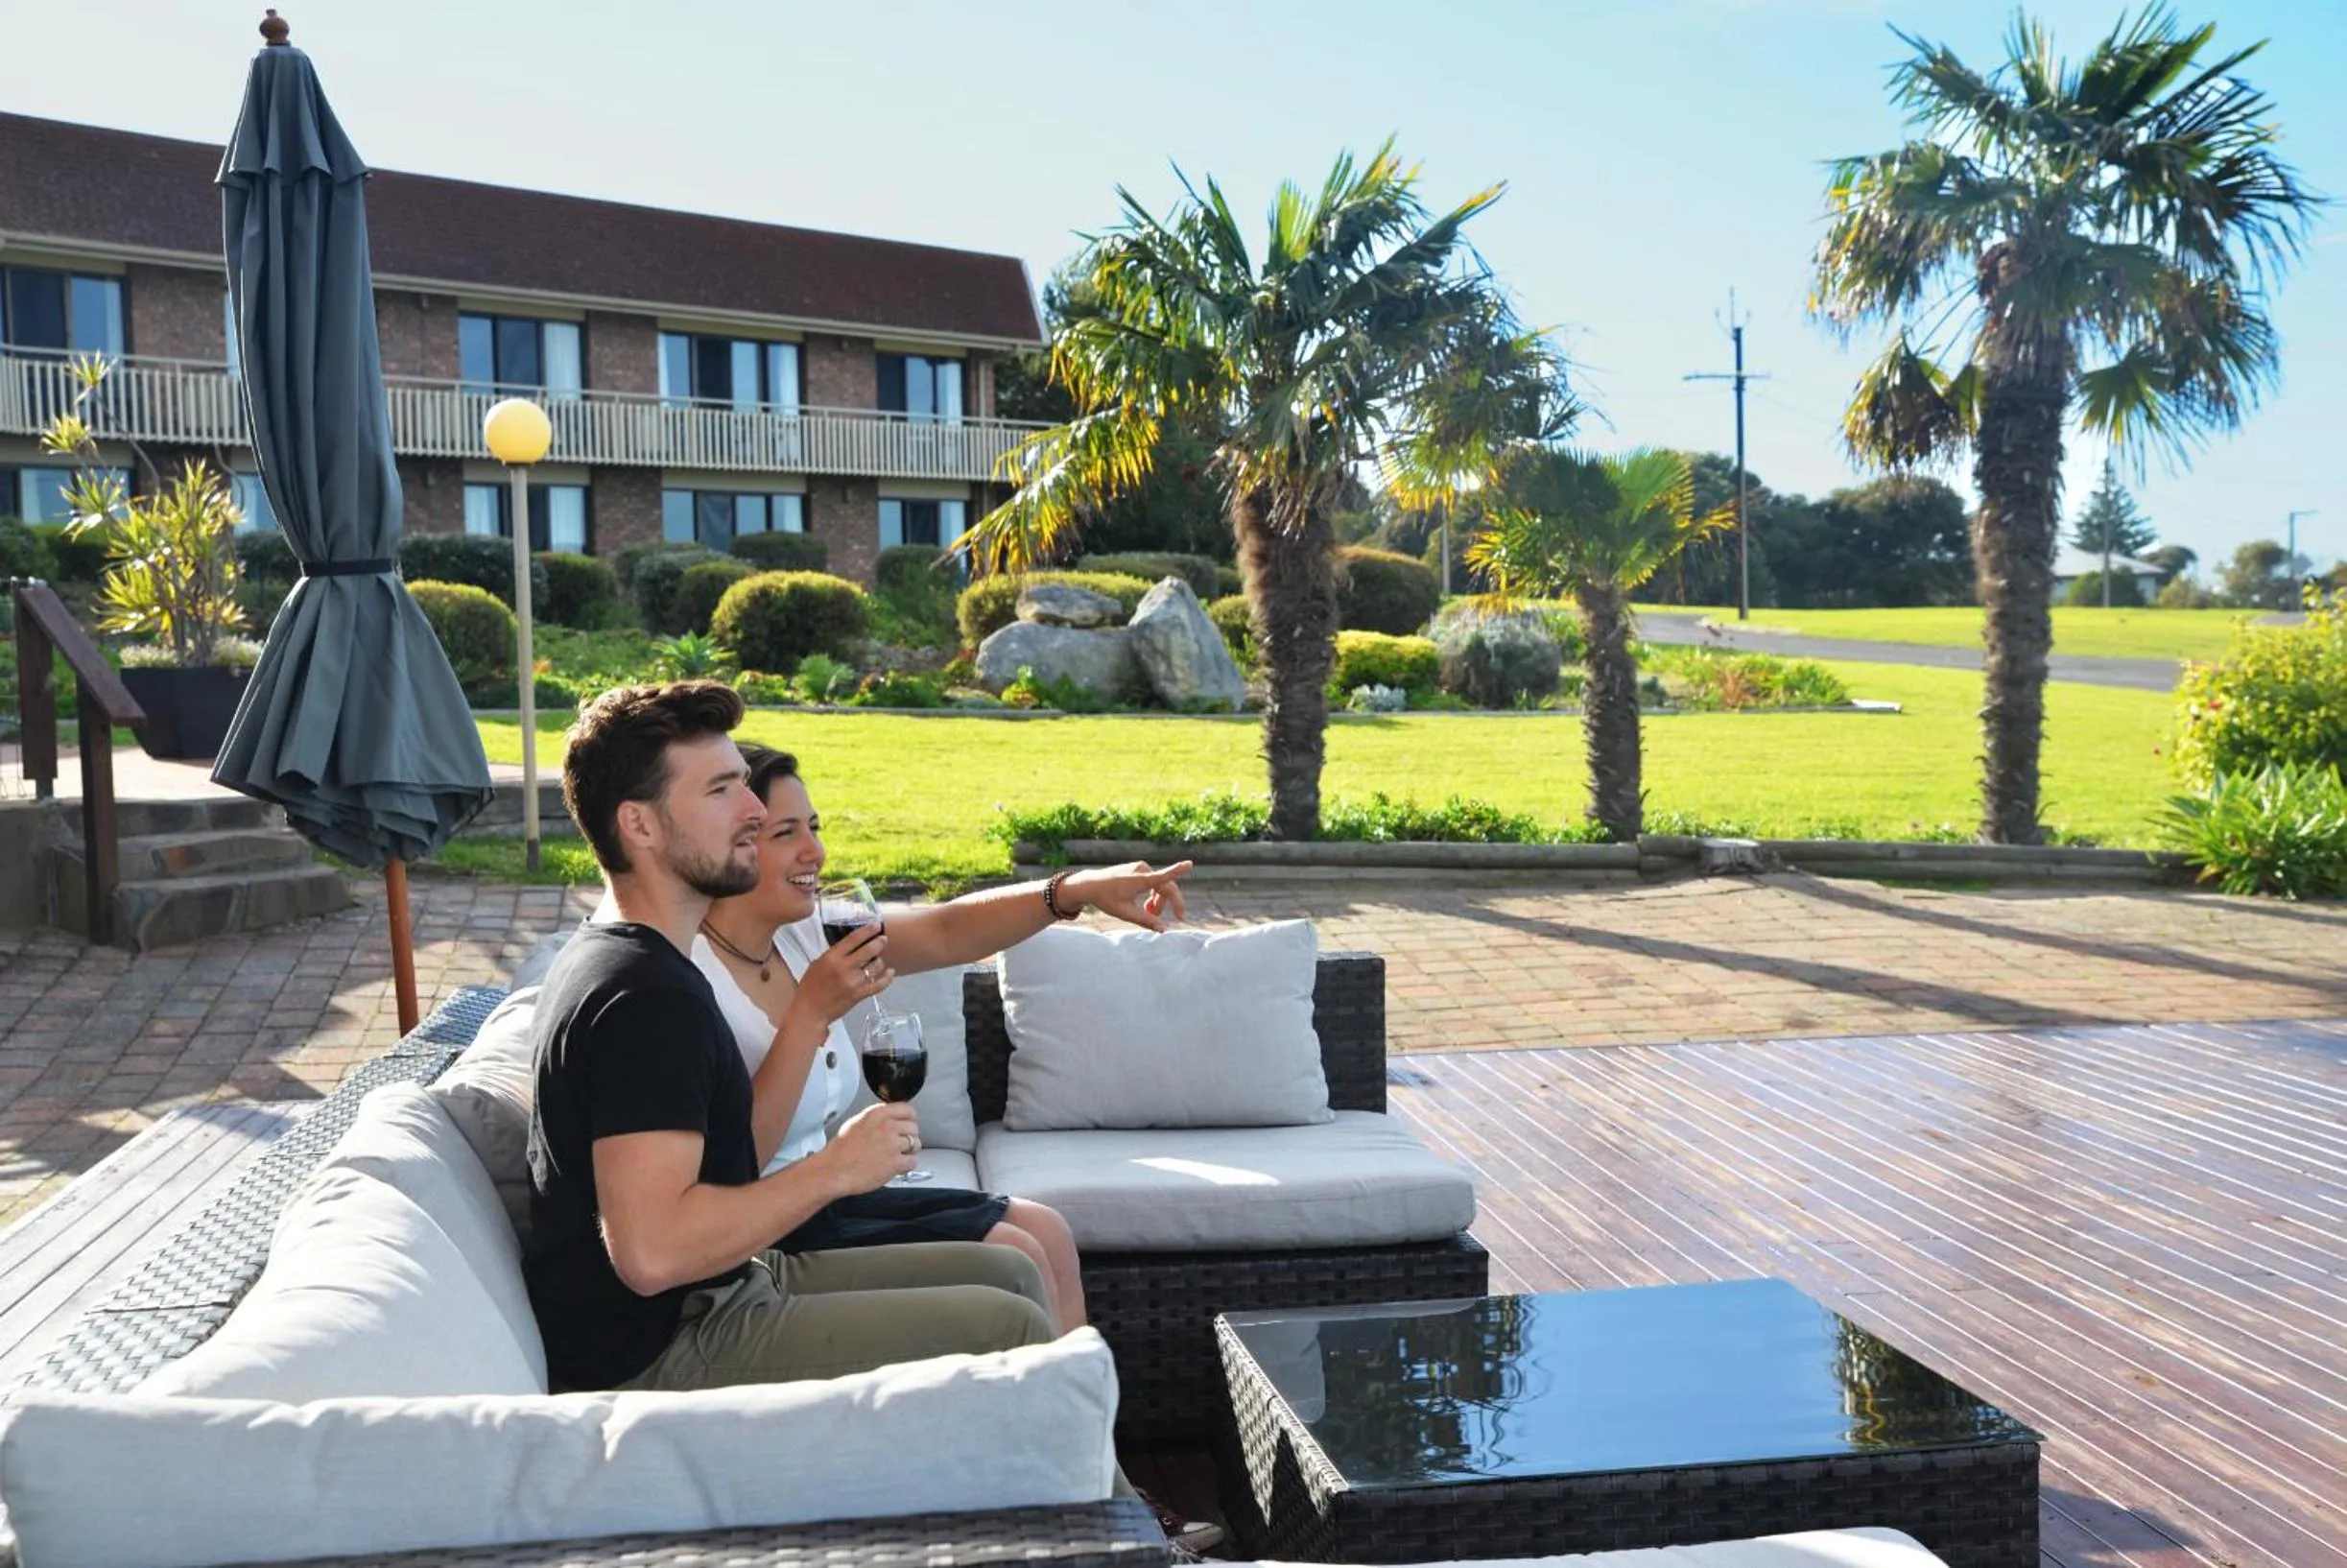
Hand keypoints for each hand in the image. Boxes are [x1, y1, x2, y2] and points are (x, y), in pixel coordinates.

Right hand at [792, 922, 892, 1026]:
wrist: (811, 1010)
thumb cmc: (811, 987)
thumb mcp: (817, 963)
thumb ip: (834, 954)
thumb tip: (851, 944)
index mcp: (831, 957)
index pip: (853, 938)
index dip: (867, 930)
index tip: (876, 925)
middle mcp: (844, 968)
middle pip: (869, 950)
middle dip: (879, 942)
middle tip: (883, 939)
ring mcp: (853, 982)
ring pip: (876, 966)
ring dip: (880, 961)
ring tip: (878, 959)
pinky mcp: (860, 994)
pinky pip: (879, 984)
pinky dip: (887, 977)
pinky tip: (890, 972)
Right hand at [821, 1103, 918, 1192]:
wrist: (834, 1171)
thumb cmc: (840, 1152)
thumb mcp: (856, 1123)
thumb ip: (876, 1119)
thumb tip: (889, 1119)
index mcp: (877, 1114)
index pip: (907, 1109)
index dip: (909, 1119)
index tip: (907, 1125)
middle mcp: (887, 1126)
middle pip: (913, 1127)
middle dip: (909, 1137)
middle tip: (900, 1145)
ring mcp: (892, 1144)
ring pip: (916, 1144)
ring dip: (909, 1151)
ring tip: (897, 1156)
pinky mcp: (895, 1162)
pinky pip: (913, 1161)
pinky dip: (907, 1166)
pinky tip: (897, 1167)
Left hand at [1063, 860, 1192, 931]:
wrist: (1090, 885)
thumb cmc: (1106, 899)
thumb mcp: (1125, 913)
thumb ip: (1146, 920)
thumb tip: (1164, 929)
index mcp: (1139, 879)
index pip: (1163, 876)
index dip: (1177, 870)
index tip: (1190, 864)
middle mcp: (1142, 869)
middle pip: (1166, 888)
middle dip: (1168, 905)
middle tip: (1176, 919)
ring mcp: (1140, 867)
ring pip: (1160, 886)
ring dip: (1159, 901)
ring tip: (1150, 915)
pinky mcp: (1138, 868)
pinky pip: (1153, 882)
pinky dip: (1153, 895)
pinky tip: (1146, 906)